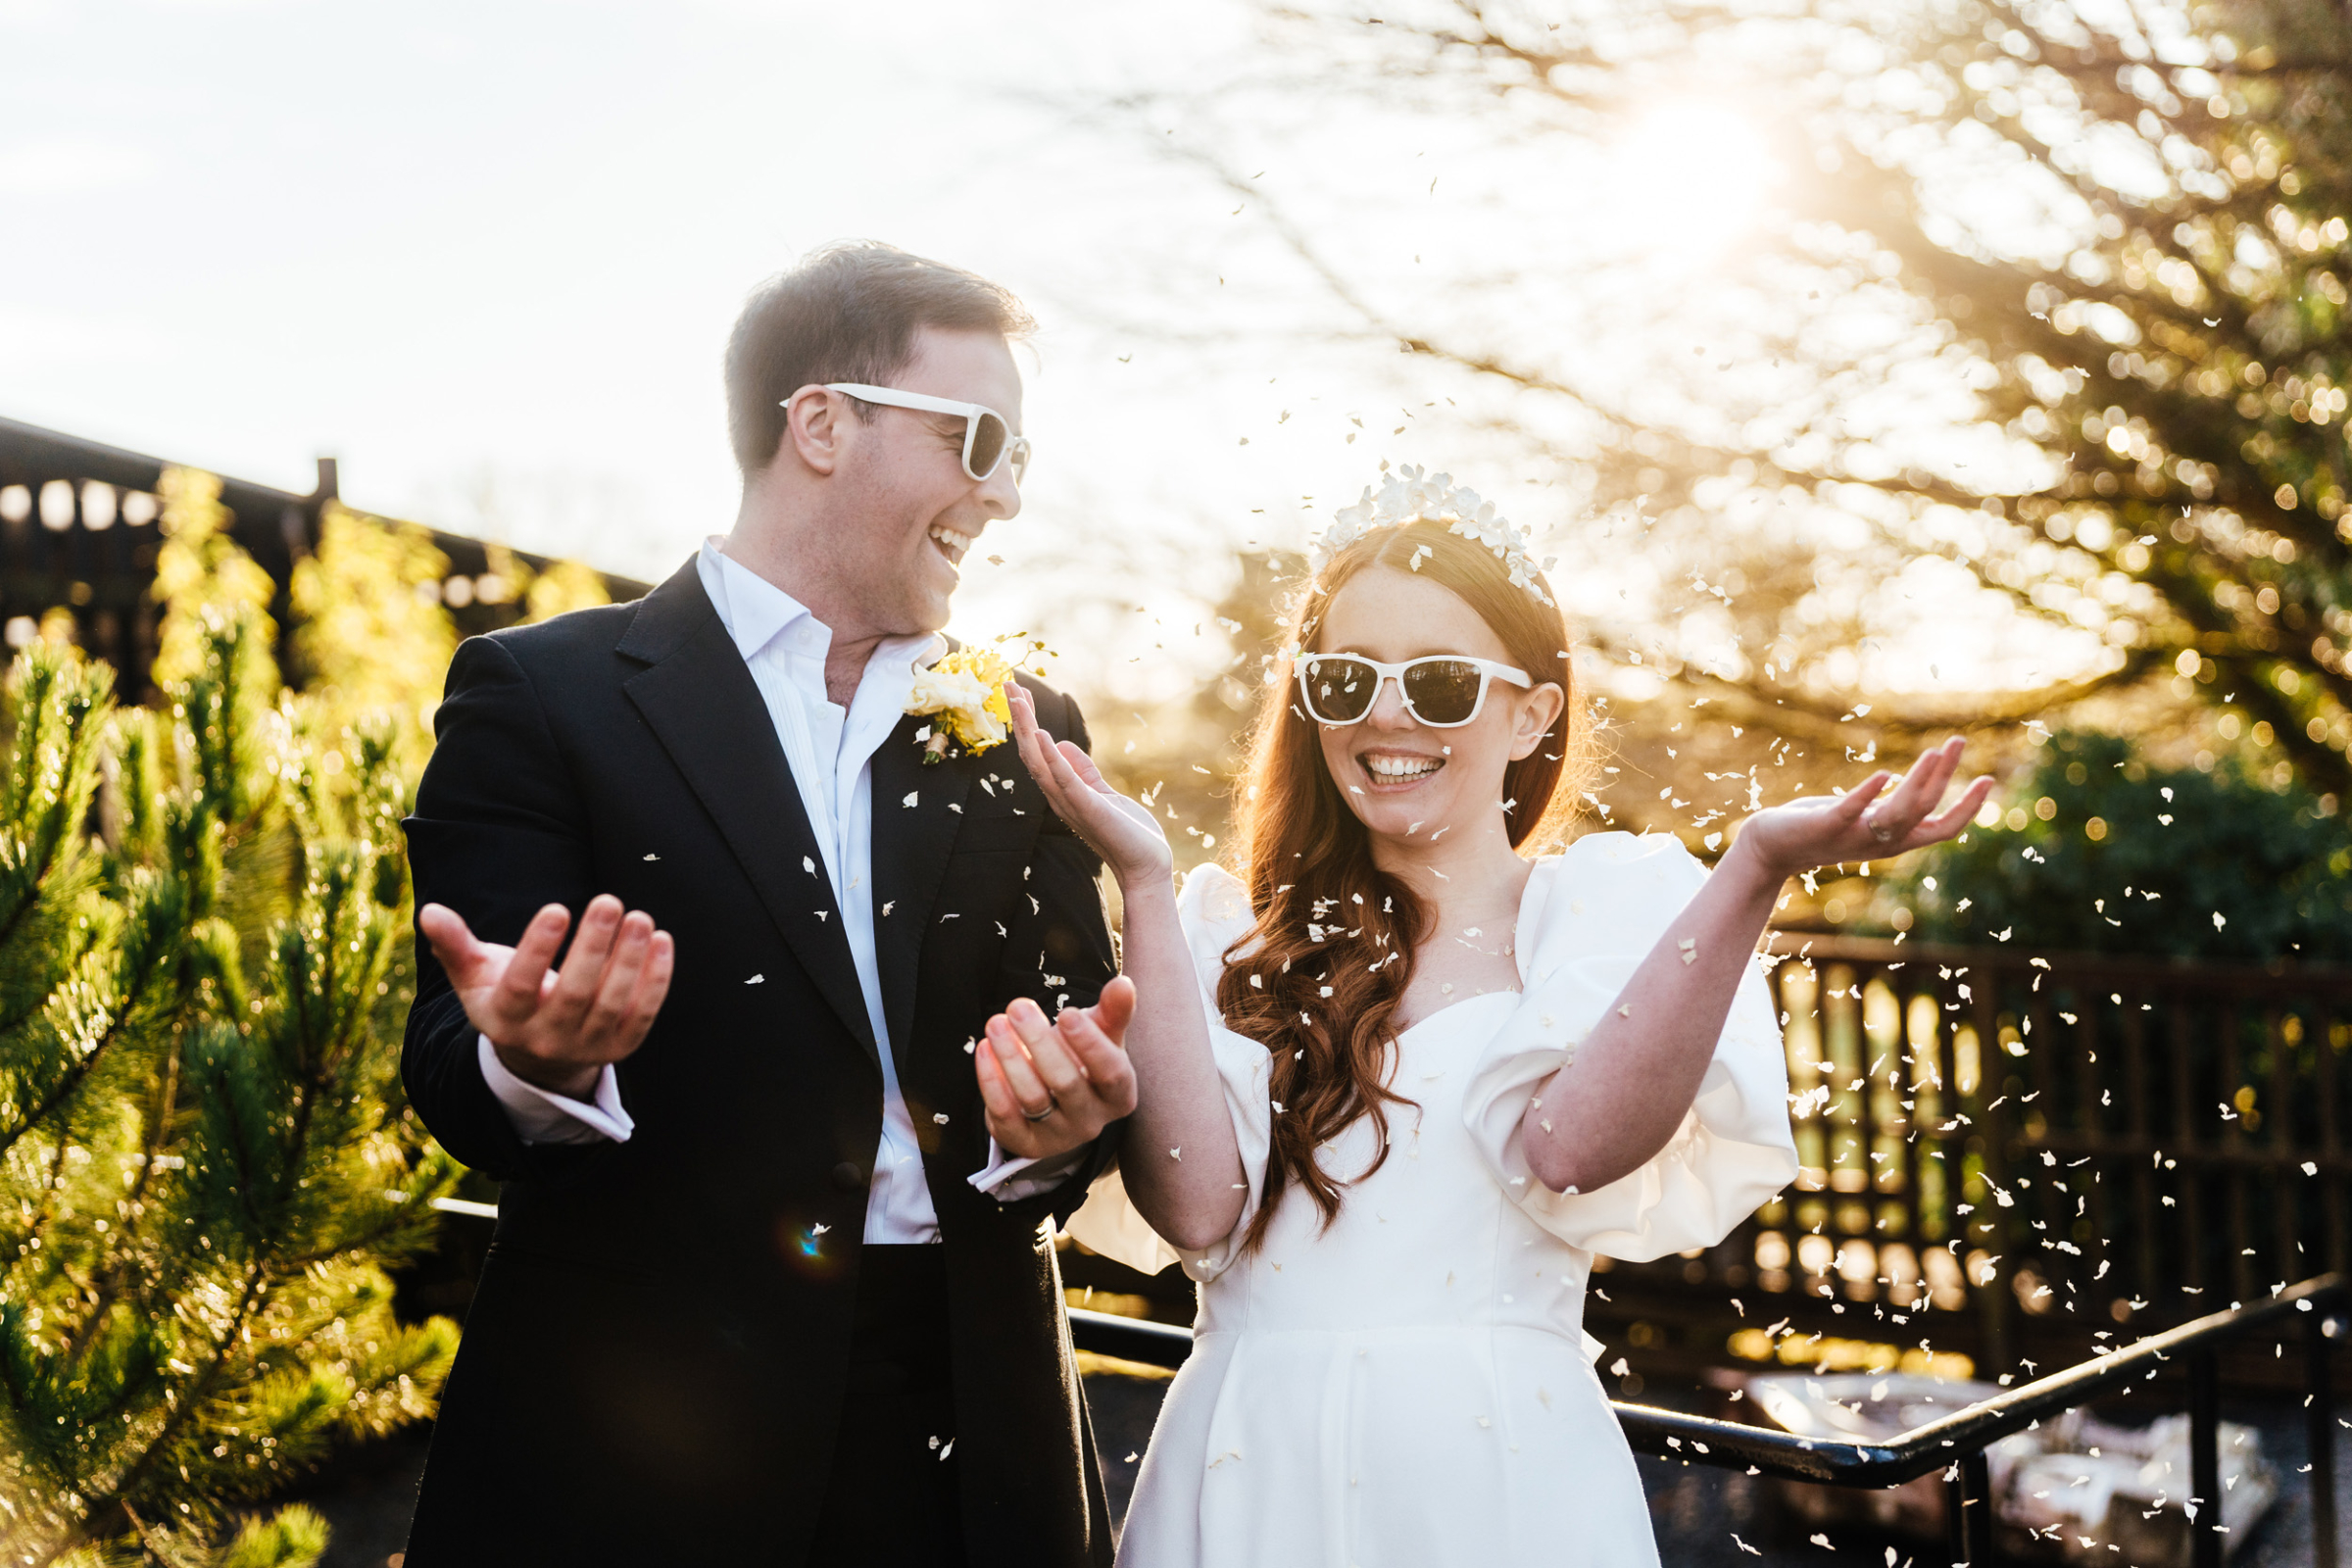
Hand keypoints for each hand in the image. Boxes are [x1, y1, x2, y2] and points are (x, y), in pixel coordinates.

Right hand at [417, 894, 674, 1099]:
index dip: (539, 948)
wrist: (539, 1055)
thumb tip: (430, 911)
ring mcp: (586, 1046)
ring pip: (612, 1005)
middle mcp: (546, 1039)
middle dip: (594, 947)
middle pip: (574, 995)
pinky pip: (642, 1014)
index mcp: (506, 1019)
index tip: (558, 908)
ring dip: (629, 960)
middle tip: (609, 901)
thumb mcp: (476, 976)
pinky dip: (656, 980)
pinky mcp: (620, 1047)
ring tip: (639, 918)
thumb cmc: (505, 996)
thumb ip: (455, 945)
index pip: (522, 986)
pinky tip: (661, 940)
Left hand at [974, 974, 1140, 1160]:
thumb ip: (1113, 1011)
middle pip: (1066, 1083)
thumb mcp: (1102, 1035)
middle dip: (1039, 1042)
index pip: (1111, 1074)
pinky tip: (984, 1049)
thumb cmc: (1083, 1058)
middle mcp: (1091, 1122)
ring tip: (995, 1023)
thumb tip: (1122, 984)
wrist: (1057, 1100)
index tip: (1066, 1013)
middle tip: (1017, 1007)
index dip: (1090, 1044)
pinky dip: (991, 1081)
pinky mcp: (1024, 1143)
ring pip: (1032, 1098)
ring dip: (1010, 1057)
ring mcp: (1057, 1136)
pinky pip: (1004, 1114)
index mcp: (1119, 1096)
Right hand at [1005, 680, 1172, 885]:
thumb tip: (1062, 743)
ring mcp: (1071, 803)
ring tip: (1018, 700)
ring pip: (1039, 761)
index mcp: (1061, 791)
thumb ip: (1083, 770)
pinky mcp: (1088, 807)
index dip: (1026, 721)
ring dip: (1027, 729)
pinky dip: (1052, 757)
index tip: (1018, 693)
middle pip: (1030, 751)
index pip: (1036, 751)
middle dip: (1019, 718)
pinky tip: (1043, 734)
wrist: (1146, 866)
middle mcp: (1058, 796)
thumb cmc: (1126, 833)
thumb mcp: (1102, 792)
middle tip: (1008, 684)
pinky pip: (1064, 779)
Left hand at [1732, 735, 1993, 882]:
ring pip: (1897, 812)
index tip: (1988, 779)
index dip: (1968, 808)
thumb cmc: (1822, 827)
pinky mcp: (1825, 825)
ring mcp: (1854, 835)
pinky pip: (1850, 810)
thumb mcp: (1866, 820)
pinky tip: (1884, 774)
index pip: (1944, 829)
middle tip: (1958, 741)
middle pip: (1925, 812)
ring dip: (1918, 781)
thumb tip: (1919, 785)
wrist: (1772, 846)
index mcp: (1895, 840)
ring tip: (1934, 751)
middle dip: (1945, 776)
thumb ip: (1892, 808)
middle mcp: (1881, 842)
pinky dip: (1868, 793)